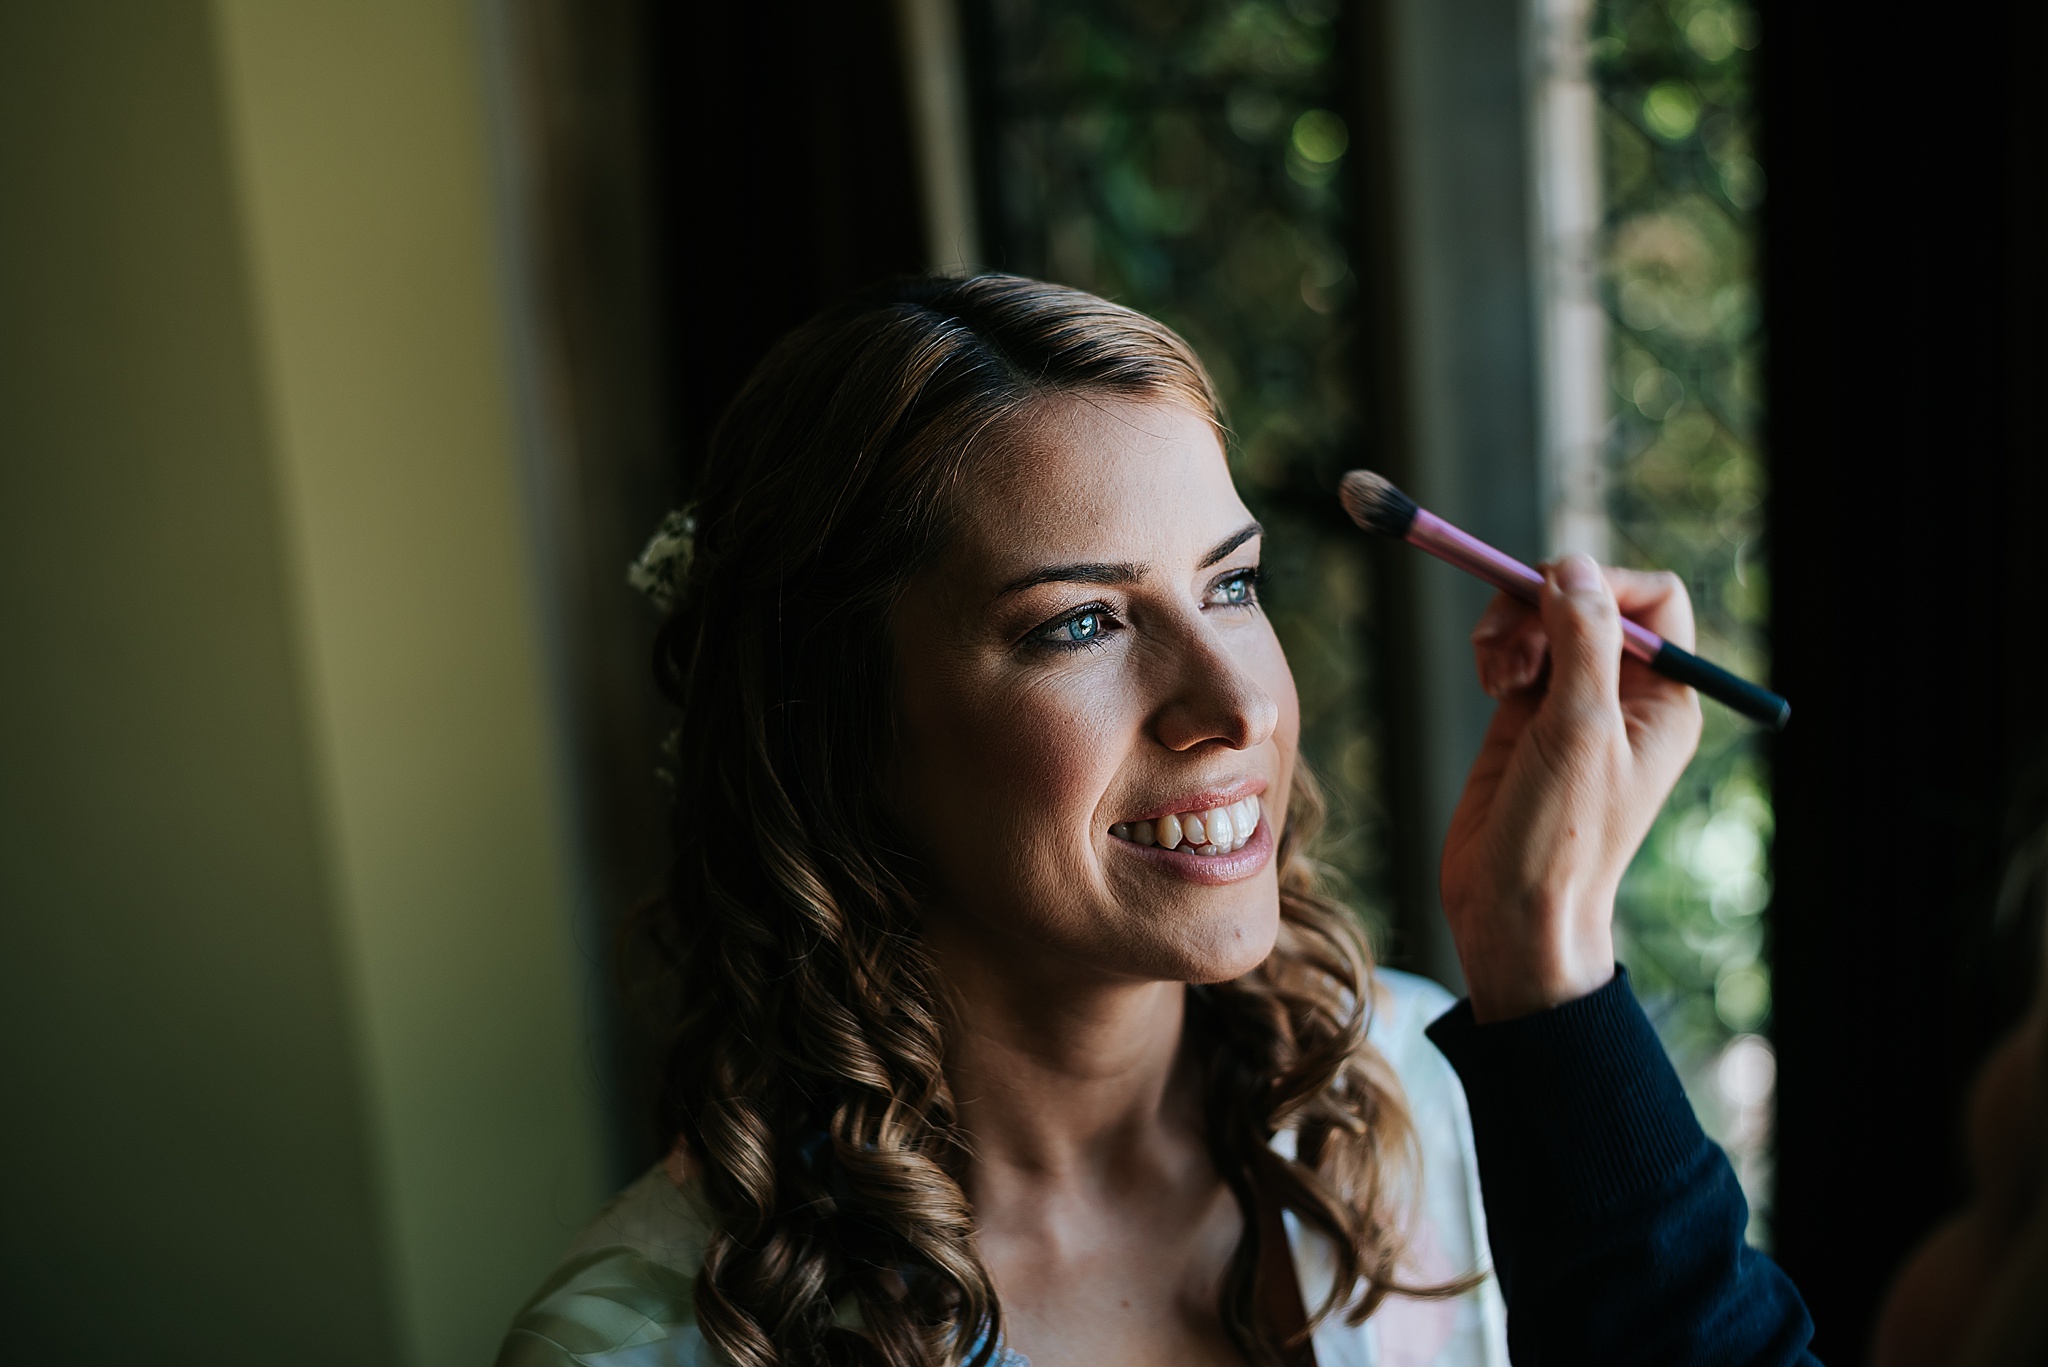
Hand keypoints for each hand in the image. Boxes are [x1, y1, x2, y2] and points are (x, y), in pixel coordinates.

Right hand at [1439, 555, 1701, 1021]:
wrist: (1511, 909)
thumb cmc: (1559, 837)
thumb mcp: (1579, 730)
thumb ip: (1583, 641)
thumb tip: (1574, 567)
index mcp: (1663, 701)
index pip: (1653, 602)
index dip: (1604, 582)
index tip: (1551, 594)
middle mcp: (1624, 697)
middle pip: (1588, 601)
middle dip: (1541, 607)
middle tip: (1507, 639)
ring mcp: (1572, 706)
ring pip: (1543, 622)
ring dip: (1510, 630)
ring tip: (1493, 677)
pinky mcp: (1524, 718)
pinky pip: (1514, 652)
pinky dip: (1495, 653)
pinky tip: (1487, 685)